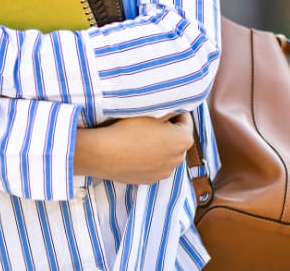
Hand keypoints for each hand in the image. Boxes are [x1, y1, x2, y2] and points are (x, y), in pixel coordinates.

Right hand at [74, 114, 193, 183]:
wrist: (103, 153)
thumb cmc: (128, 128)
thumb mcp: (152, 111)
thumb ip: (170, 110)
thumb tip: (176, 109)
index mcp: (183, 140)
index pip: (185, 120)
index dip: (174, 112)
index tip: (162, 109)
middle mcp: (178, 159)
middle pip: (177, 139)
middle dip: (169, 131)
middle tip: (151, 123)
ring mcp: (164, 172)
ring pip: (167, 154)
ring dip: (160, 146)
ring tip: (142, 138)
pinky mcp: (150, 180)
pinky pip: (155, 165)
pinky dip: (150, 158)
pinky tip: (136, 151)